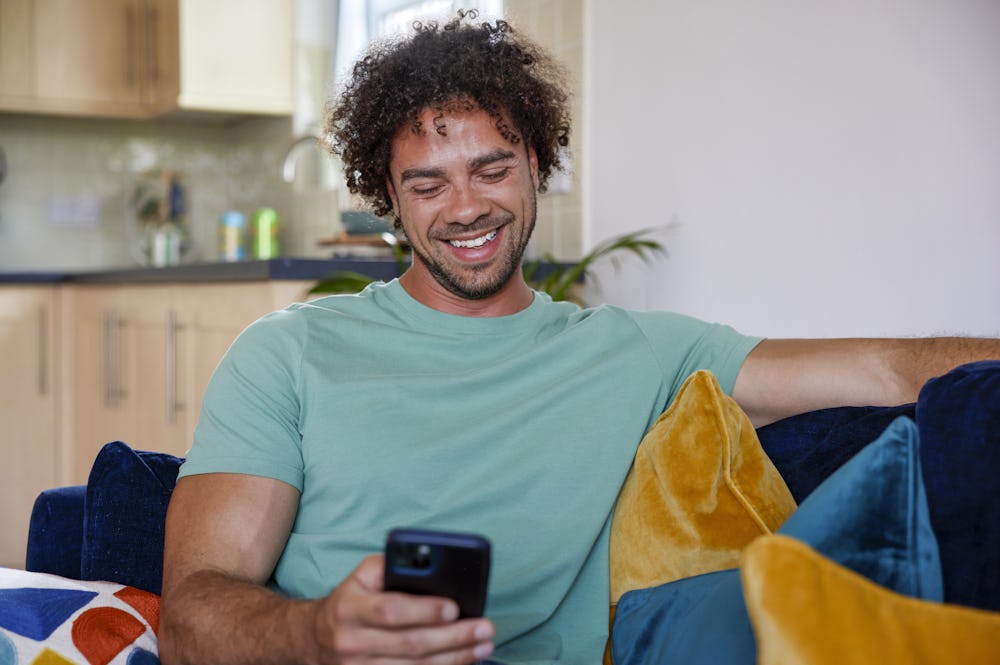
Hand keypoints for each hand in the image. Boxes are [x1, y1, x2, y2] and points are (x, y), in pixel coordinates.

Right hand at [311, 554, 495, 663]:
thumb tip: (429, 564)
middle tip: (484, 628)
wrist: (316, 639)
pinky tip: (463, 662)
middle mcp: (352, 642)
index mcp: (350, 608)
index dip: (424, 610)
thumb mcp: (362, 576)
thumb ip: (391, 565)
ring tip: (483, 645)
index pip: (391, 610)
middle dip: (453, 637)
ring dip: (455, 658)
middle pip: (411, 644)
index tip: (454, 607)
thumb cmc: (350, 601)